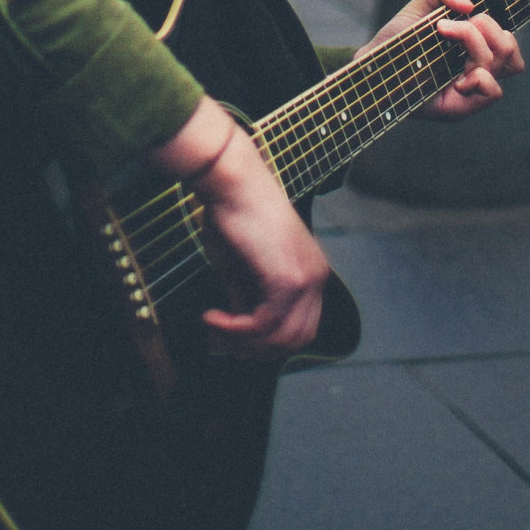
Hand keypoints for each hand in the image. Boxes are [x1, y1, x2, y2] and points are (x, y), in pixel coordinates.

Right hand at [151, 97, 327, 355]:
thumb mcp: (242, 268)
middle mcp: (317, 277)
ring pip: (281, 339)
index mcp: (311, 272)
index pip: (299, 328)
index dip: (264, 342)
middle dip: (255, 348)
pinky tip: (212, 316)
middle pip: (295, 340)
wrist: (233, 181)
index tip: (230, 336)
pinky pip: (263, 326)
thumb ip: (249, 300)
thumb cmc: (233, 214)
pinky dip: (234, 330)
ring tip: (213, 326)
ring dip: (242, 342)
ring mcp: (307, 279)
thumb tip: (241, 335)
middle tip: (219, 338)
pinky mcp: (288, 279)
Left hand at [360, 0, 524, 121]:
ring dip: (475, 41)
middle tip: (448, 25)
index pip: (507, 40)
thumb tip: (469, 4)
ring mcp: (470, 89)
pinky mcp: (461, 107)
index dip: (500, 25)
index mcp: (472, 47)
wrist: (372, 64)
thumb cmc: (399, 39)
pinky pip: (493, 91)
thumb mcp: (421, 4)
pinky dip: (480, 77)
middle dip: (483, 25)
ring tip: (443, 35)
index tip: (472, 11)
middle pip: (508, 46)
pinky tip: (455, 76)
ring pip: (503, 62)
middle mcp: (476, 68)